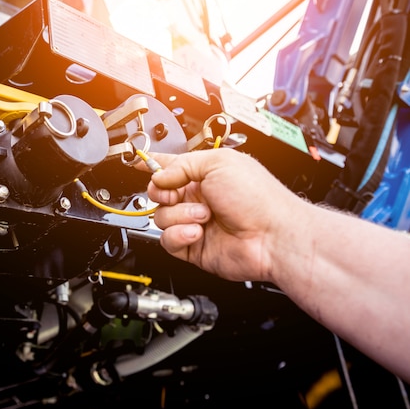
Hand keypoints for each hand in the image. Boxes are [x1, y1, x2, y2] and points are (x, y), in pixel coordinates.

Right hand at [145, 149, 301, 282]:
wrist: (272, 236)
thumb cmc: (258, 198)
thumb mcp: (218, 162)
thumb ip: (182, 164)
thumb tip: (159, 176)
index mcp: (205, 174)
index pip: (171, 167)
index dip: (153, 164)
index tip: (138, 162)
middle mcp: (198, 198)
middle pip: (158, 193)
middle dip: (164, 192)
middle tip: (177, 193)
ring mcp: (194, 222)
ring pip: (161, 216)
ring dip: (180, 215)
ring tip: (203, 216)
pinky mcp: (192, 246)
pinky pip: (167, 240)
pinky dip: (179, 234)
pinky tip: (197, 232)